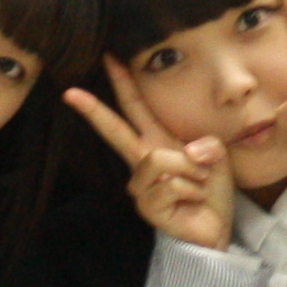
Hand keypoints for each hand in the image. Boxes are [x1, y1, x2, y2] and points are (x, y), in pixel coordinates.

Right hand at [66, 67, 232, 249]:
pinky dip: (193, 189)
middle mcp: (142, 162)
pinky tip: (193, 201)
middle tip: (70, 92)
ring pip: (163, 159)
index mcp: (157, 143)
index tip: (108, 57)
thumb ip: (207, 145)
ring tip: (198, 185)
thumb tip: (190, 153)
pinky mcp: (147, 205)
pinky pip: (172, 183)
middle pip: (115, 130)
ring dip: (192, 171)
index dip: (123, 83)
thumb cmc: (210, 192)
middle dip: (94, 111)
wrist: (214, 229)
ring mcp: (141, 186)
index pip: (135, 109)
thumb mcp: (216, 156)